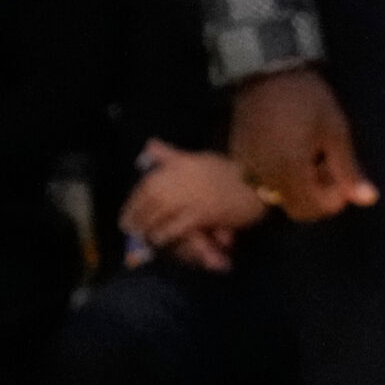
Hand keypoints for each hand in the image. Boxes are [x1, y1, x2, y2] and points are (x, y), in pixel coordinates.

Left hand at [121, 141, 267, 259]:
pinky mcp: (202, 214)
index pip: (149, 182)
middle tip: (127, 227)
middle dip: (136, 214)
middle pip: (150, 198)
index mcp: (180, 164)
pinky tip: (158, 239)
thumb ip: (172, 155)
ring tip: (140, 235)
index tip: (127, 211)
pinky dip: (165, 233)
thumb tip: (148, 144)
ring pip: (160, 213)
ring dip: (147, 226)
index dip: (134, 199)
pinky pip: (177, 225)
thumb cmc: (229, 171)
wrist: (257, 184)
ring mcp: (192, 197)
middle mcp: (182, 179)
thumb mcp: (199, 158)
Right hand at [229, 68, 377, 222]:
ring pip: (278, 194)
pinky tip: (291, 152)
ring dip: (298, 186)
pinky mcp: (238, 156)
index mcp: (289, 171)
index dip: (331, 202)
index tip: (342, 181)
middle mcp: (263, 176)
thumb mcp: (336, 133)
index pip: (311, 210)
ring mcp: (247, 167)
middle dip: (316, 196)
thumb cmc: (309, 99)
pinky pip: (262, 179)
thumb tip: (369, 200)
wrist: (268, 69)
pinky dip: (280, 175)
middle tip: (328, 169)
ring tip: (311, 158)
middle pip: (294, 206)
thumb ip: (348, 171)